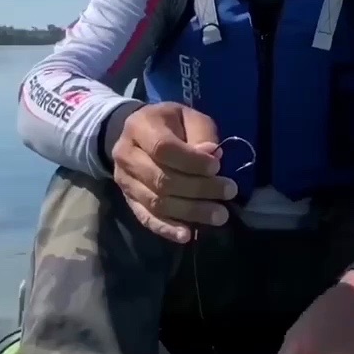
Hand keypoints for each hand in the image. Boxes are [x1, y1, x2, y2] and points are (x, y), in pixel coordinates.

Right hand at [110, 101, 236, 242]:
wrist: (140, 134)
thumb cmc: (171, 124)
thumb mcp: (189, 118)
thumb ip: (201, 134)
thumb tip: (212, 156)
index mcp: (140, 127)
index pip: (163, 148)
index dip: (192, 161)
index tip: (217, 167)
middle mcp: (126, 154)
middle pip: (161, 179)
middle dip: (198, 188)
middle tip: (229, 192)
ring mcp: (124, 180)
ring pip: (156, 202)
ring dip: (190, 211)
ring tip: (219, 215)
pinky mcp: (128, 199)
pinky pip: (146, 218)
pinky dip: (166, 228)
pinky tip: (187, 235)